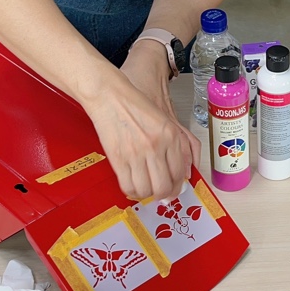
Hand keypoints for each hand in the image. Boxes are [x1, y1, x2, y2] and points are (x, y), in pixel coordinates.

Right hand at [85, 46, 197, 199]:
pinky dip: (131, 191)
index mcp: (172, 136)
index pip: (179, 173)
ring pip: (147, 190)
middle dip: (163, 195)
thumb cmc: (134, 105)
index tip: (172, 188)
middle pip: (165, 186)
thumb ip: (174, 146)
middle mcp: (157, 146)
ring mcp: (138, 153)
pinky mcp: (119, 158)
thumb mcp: (163, 122)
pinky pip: (128, 185)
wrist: (110, 95)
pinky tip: (132, 186)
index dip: (176, 186)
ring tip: (144, 188)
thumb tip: (179, 174)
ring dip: (146, 194)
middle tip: (159, 194)